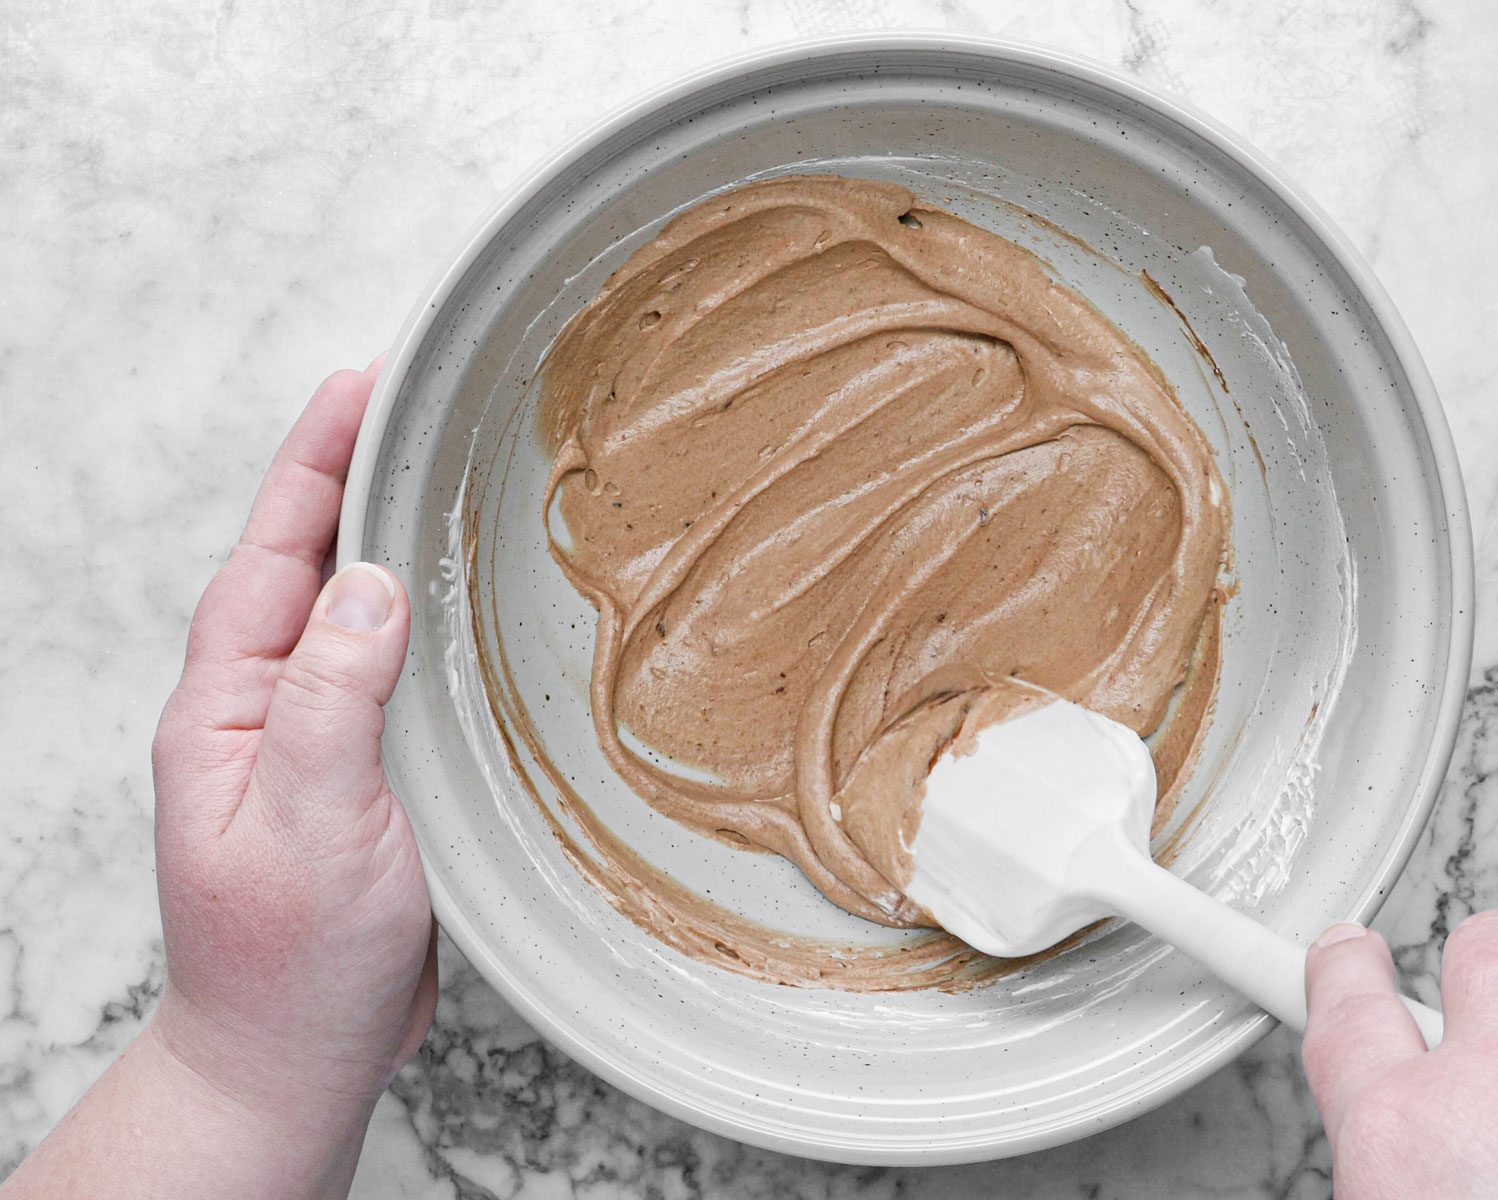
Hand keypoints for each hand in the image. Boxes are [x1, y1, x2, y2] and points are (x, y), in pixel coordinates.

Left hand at [3, 366, 434, 1198]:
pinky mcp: (359, 772)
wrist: (292, 1059)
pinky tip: (454, 601)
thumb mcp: (314, 824)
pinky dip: (418, 614)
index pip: (272, 556)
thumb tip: (366, 584)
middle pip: (306, 562)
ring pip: (348, 611)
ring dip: (386, 533)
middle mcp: (264, 709)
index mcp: (230, 709)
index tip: (361, 383)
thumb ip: (335, 698)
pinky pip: (387, 667)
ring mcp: (311, 739)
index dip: (316, 464)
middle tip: (408, 397)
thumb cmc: (290, 963)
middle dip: (350, 472)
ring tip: (436, 468)